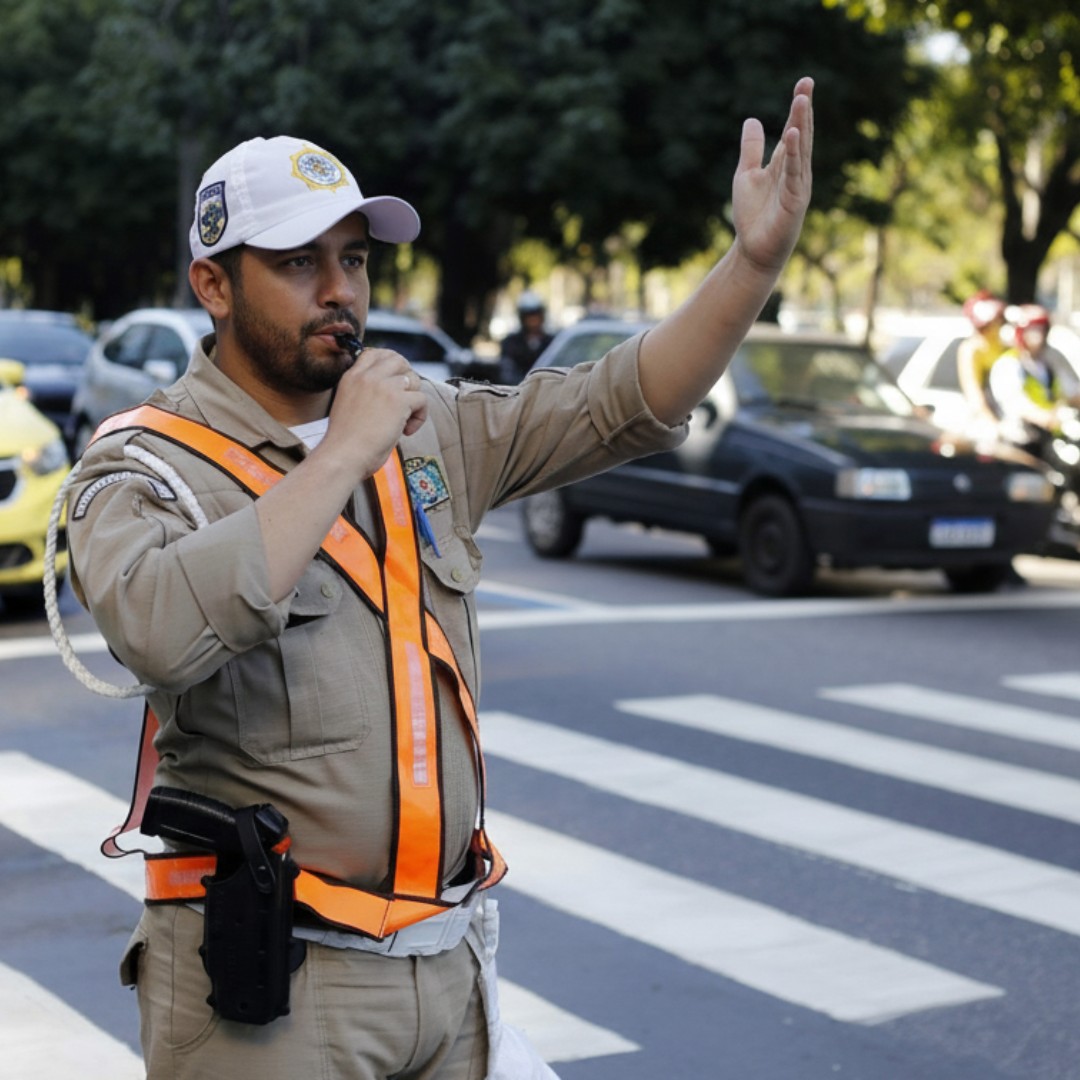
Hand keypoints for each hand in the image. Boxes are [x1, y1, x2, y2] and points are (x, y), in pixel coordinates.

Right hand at [322, 347, 427, 478]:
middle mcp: (368, 377)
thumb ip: (363, 392)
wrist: (343, 455)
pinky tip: (406, 431)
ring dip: (414, 401)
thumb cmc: (344, 441)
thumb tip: (389, 392)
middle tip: (405, 400)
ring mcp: (384, 386)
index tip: (394, 384)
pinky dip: (420, 417)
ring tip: (404, 421)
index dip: (390, 364)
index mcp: (352, 376)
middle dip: (407, 378)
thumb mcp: (347, 404)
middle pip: (398, 360)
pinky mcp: (399, 401)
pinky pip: (422, 399)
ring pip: (414, 380)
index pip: (375, 353)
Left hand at [732, 77, 813, 274]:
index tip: (804, 82)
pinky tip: (793, 134)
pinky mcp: (795, 201)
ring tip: (801, 100)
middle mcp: (796, 172)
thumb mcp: (747, 175)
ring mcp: (798, 186)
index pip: (794, 130)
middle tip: (807, 82)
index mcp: (786, 164)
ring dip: (801, 124)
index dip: (799, 107)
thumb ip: (751, 149)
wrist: (753, 250)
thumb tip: (752, 118)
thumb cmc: (754, 216)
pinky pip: (795, 173)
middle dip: (803, 109)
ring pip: (801, 150)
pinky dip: (795, 154)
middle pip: (802, 134)